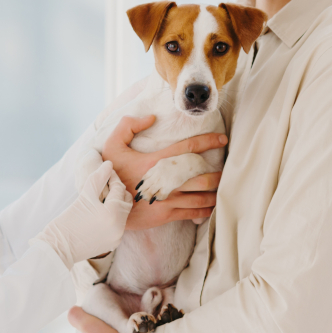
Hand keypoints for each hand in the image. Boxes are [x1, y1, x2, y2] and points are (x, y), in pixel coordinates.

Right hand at [33, 162, 131, 268]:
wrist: (58, 248)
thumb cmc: (67, 221)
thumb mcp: (84, 197)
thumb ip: (98, 179)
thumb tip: (108, 164)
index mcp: (113, 214)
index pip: (119, 189)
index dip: (112, 178)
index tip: (106, 171)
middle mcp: (120, 227)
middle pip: (125, 201)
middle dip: (117, 190)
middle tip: (106, 182)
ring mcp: (117, 237)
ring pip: (123, 213)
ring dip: (116, 203)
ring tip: (103, 195)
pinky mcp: (113, 243)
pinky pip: (118, 224)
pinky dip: (113, 215)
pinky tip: (102, 210)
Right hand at [102, 116, 226, 229]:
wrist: (102, 206)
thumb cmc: (109, 174)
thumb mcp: (111, 144)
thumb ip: (128, 125)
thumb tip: (151, 117)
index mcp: (155, 161)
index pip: (188, 148)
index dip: (208, 141)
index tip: (222, 139)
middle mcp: (165, 180)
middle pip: (200, 176)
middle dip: (217, 174)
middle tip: (229, 172)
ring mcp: (167, 199)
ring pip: (199, 197)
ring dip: (214, 194)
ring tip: (224, 190)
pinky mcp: (165, 215)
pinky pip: (191, 213)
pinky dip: (204, 211)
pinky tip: (212, 208)